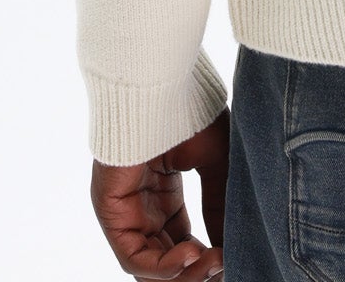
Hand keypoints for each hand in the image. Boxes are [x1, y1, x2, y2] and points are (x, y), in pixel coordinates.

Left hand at [89, 105, 229, 277]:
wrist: (164, 82)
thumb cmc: (190, 110)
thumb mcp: (216, 163)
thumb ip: (220, 205)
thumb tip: (230, 247)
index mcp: (161, 195)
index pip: (180, 244)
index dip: (206, 259)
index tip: (234, 257)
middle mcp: (139, 208)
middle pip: (164, 261)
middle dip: (198, 272)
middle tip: (227, 265)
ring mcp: (122, 211)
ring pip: (148, 267)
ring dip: (184, 274)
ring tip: (216, 261)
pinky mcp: (110, 210)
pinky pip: (133, 256)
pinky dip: (164, 267)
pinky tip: (193, 254)